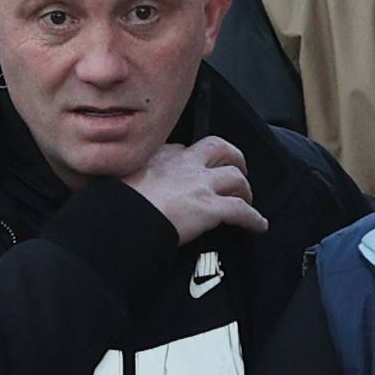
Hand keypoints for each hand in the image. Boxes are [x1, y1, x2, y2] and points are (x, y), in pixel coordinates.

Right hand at [127, 135, 264, 243]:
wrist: (123, 218)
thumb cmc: (115, 203)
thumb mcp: (117, 177)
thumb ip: (129, 176)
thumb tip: (124, 186)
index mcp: (160, 154)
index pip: (184, 148)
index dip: (194, 158)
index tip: (195, 168)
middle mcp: (185, 163)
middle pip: (219, 148)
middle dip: (233, 157)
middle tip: (237, 169)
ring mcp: (200, 184)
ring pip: (235, 177)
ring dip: (245, 189)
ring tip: (246, 199)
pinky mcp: (210, 208)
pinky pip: (241, 211)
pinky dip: (254, 218)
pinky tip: (259, 225)